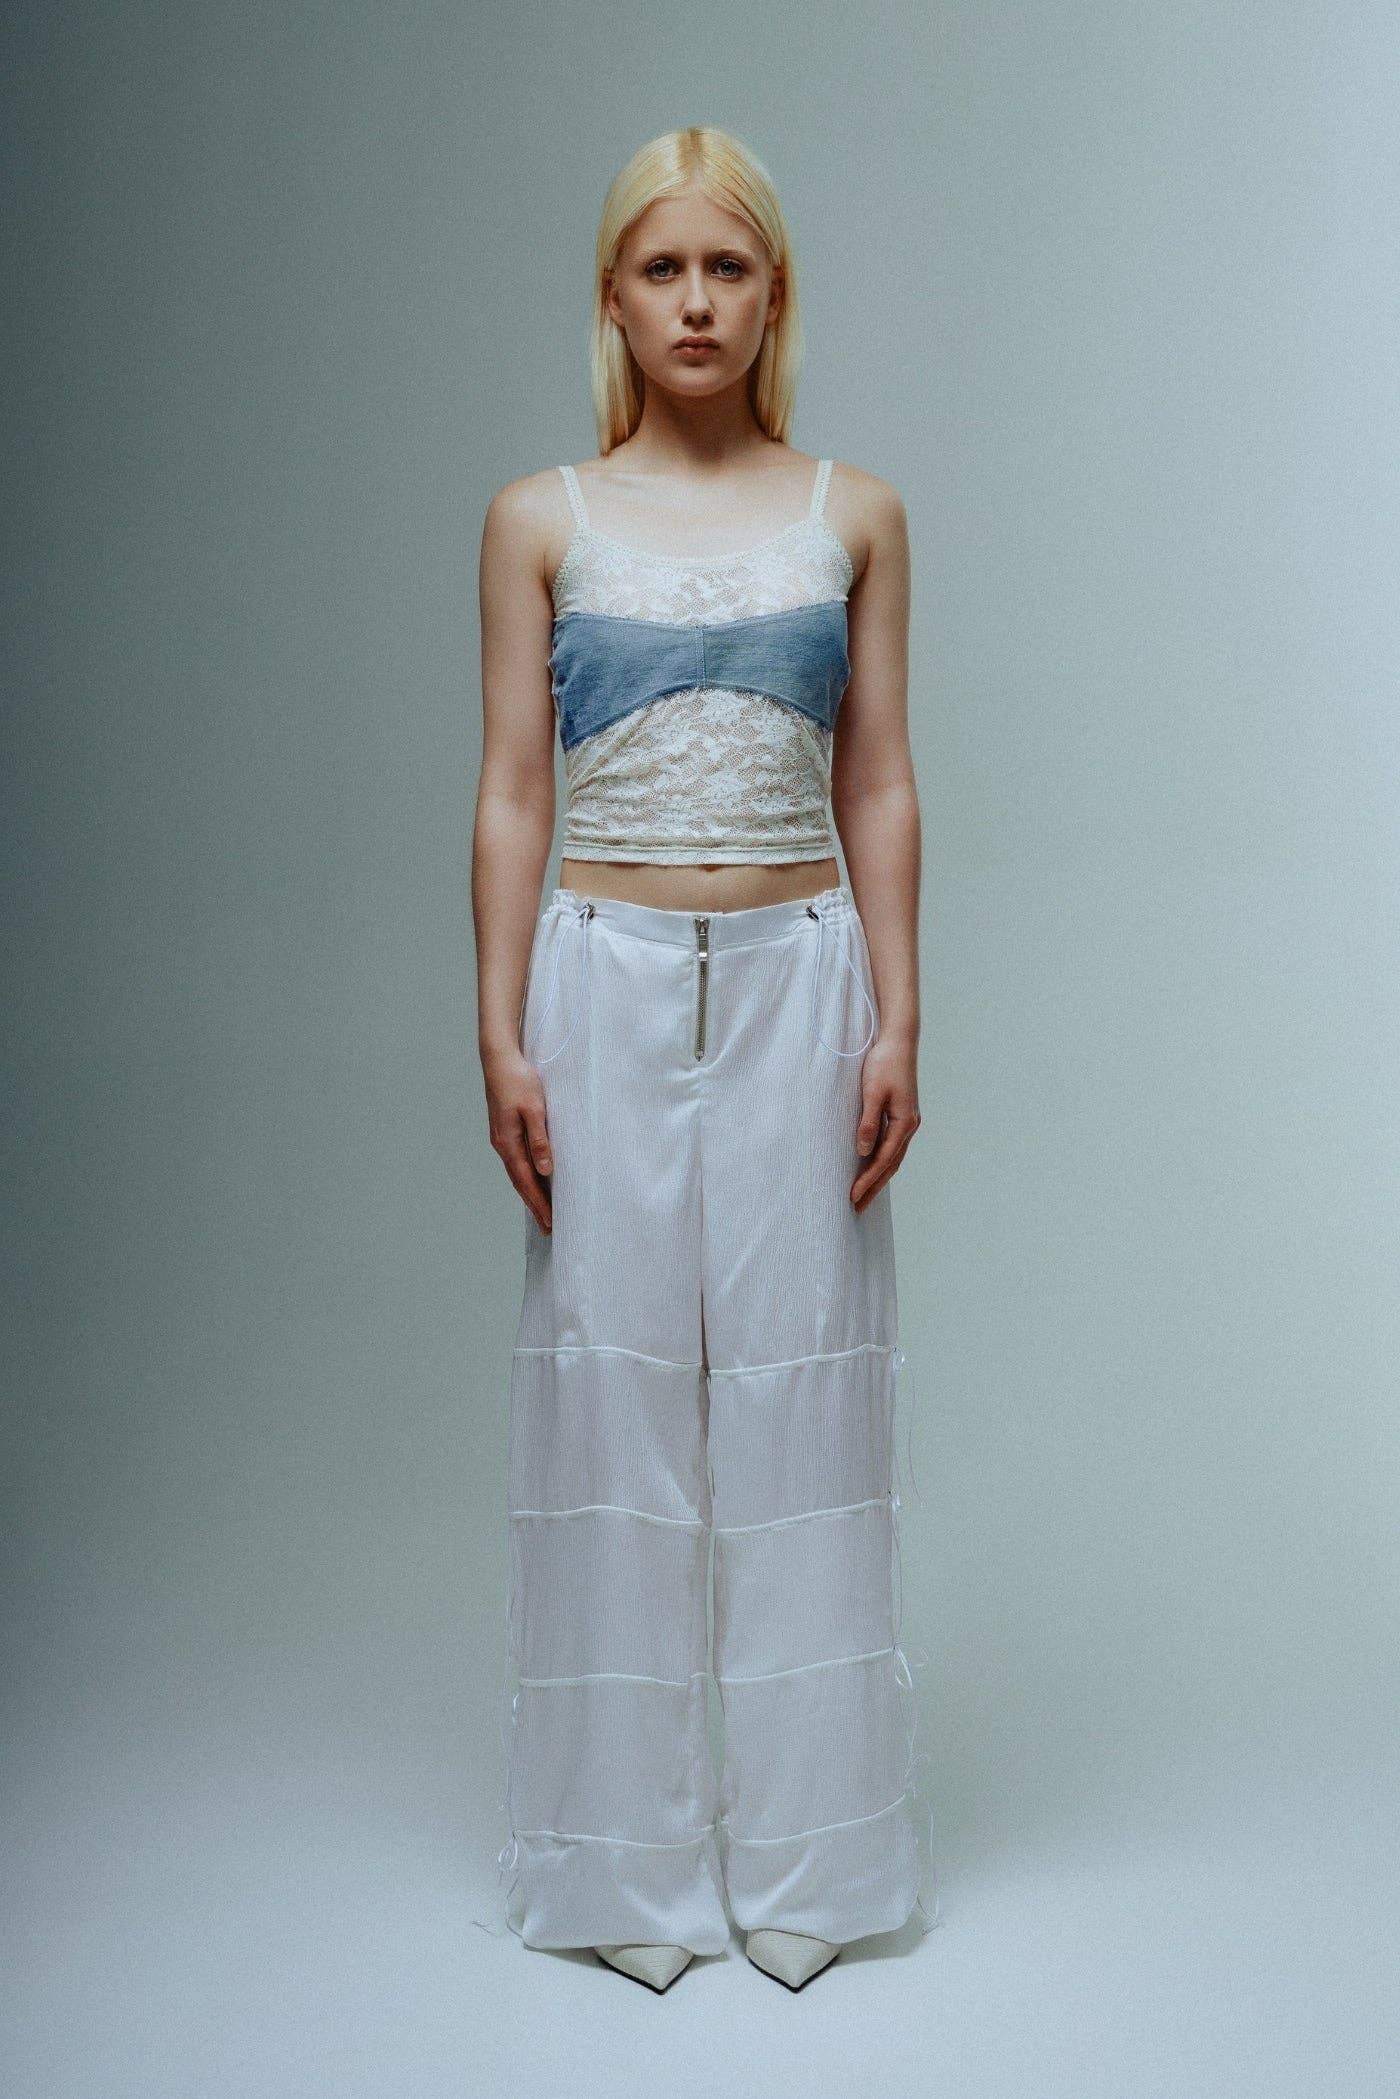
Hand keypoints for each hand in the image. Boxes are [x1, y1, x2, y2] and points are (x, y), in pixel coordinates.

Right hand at [484, 1044, 554, 1231]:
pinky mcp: (505, 1130)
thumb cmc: (518, 1080)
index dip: (538, 1203)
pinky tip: (533, 1178)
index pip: (526, 1181)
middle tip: (548, 1227)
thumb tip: (545, 1170)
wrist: (499, 1059)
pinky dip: (526, 1175)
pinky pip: (517, 1160)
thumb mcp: (534, 1109)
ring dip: (530, 1192)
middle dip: (535, 1205)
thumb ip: (539, 1139)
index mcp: (508, 1142)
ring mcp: (502, 1138)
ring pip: (518, 1172)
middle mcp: (502, 1144)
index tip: (550, 1223)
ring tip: (543, 1209)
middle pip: (520, 1182)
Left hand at [851, 1035, 919, 1211]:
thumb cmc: (884, 1063)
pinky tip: (871, 1167)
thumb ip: (868, 1122)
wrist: (899, 1040)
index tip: (853, 1197)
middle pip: (891, 1164)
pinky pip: (891, 1146)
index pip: (884, 1160)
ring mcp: (907, 1121)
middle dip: (874, 1187)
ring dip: (878, 1177)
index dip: (868, 1180)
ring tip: (863, 1195)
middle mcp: (909, 1125)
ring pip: (893, 1157)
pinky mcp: (901, 1115)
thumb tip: (862, 1151)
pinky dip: (881, 1161)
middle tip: (857, 1208)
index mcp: (905, 1122)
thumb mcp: (872, 1093)